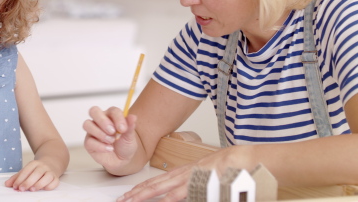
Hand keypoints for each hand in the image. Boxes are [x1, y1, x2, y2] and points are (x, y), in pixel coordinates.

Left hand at [4, 160, 60, 191]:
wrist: (51, 162)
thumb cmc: (36, 169)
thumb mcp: (26, 170)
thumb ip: (16, 177)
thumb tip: (7, 184)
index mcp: (34, 163)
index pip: (27, 170)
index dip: (20, 178)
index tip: (15, 186)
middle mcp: (43, 166)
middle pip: (36, 173)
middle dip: (28, 182)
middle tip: (21, 189)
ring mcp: (50, 172)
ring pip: (46, 177)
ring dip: (39, 184)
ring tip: (32, 190)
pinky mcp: (56, 178)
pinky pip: (55, 182)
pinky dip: (50, 186)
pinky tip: (44, 189)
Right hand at [82, 106, 137, 172]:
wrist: (122, 160)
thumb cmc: (125, 145)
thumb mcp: (130, 137)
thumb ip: (130, 126)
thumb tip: (133, 117)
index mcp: (111, 116)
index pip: (112, 111)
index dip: (118, 118)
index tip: (123, 129)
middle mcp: (100, 121)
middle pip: (94, 111)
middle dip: (103, 121)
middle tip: (112, 131)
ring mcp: (92, 131)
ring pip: (87, 124)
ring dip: (100, 133)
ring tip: (111, 141)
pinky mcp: (88, 143)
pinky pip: (89, 141)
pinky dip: (100, 146)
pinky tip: (109, 149)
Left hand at [117, 145, 251, 201]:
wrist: (236, 159)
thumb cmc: (222, 169)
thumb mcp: (200, 178)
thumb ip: (188, 186)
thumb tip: (175, 196)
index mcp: (179, 173)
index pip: (155, 182)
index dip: (139, 189)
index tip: (127, 195)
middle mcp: (179, 175)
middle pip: (152, 185)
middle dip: (135, 194)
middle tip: (121, 200)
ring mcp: (186, 179)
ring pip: (160, 189)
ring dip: (143, 196)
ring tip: (130, 201)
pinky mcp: (195, 184)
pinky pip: (178, 194)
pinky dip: (166, 199)